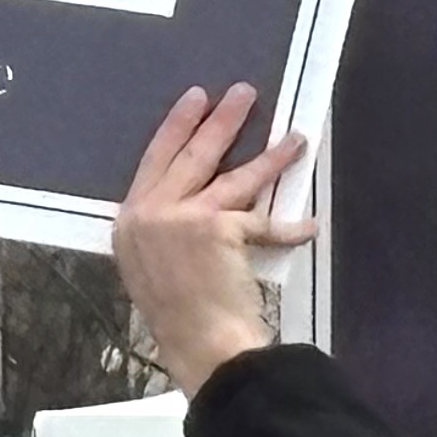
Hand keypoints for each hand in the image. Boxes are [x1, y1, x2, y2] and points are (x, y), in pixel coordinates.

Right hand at [114, 85, 309, 391]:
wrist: (197, 343)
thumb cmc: (175, 315)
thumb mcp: (148, 265)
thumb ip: (161, 229)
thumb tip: (191, 201)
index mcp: (129, 220)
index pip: (155, 159)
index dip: (177, 126)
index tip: (195, 99)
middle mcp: (150, 212)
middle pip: (192, 155)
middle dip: (221, 121)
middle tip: (243, 93)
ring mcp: (183, 217)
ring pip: (233, 176)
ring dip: (267, 155)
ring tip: (293, 138)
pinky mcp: (218, 228)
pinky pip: (263, 223)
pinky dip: (288, 228)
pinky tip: (308, 224)